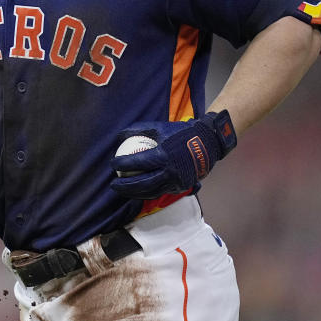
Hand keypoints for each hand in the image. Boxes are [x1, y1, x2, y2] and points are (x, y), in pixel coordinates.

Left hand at [110, 111, 235, 199]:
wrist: (207, 143)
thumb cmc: (181, 133)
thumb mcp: (160, 127)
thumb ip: (139, 129)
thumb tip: (120, 135)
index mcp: (163, 155)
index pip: (137, 162)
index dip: (122, 164)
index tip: (112, 163)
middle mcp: (169, 171)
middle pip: (142, 183)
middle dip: (124, 186)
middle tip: (113, 183)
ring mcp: (175, 181)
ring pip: (150, 192)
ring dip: (134, 193)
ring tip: (122, 190)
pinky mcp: (180, 187)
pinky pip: (160, 192)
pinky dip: (147, 193)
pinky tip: (137, 191)